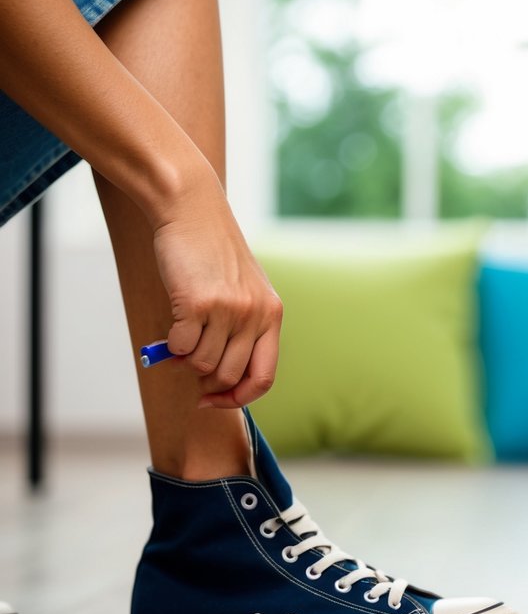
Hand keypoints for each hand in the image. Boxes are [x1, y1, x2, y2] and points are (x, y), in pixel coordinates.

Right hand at [152, 178, 282, 407]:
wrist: (193, 212)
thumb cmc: (213, 256)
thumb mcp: (243, 292)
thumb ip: (241, 331)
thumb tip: (216, 381)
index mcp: (272, 316)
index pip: (264, 378)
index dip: (239, 398)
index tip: (216, 401)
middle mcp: (255, 315)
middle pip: (229, 376)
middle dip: (206, 378)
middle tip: (190, 361)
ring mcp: (228, 310)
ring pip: (202, 364)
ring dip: (186, 357)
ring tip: (184, 331)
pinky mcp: (198, 303)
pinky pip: (180, 347)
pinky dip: (170, 344)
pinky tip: (174, 321)